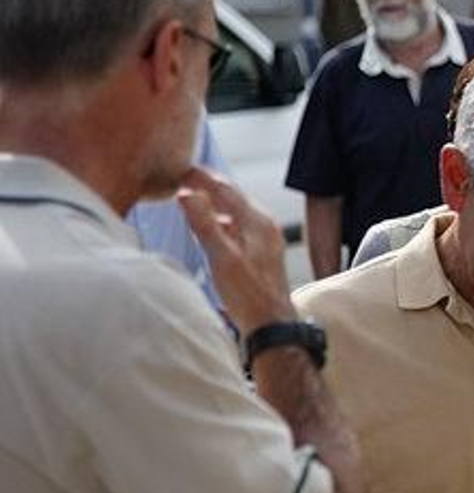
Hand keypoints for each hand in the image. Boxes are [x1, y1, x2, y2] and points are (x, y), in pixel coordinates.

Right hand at [177, 165, 293, 333]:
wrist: (272, 324)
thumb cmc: (250, 294)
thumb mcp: (222, 257)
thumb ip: (205, 224)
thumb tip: (188, 193)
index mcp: (258, 222)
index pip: (227, 190)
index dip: (204, 178)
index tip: (182, 169)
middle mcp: (265, 227)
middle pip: (233, 198)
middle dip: (209, 187)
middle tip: (185, 177)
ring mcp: (265, 240)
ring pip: (236, 213)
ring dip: (215, 204)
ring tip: (193, 198)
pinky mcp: (261, 254)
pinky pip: (238, 228)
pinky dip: (222, 222)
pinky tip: (211, 229)